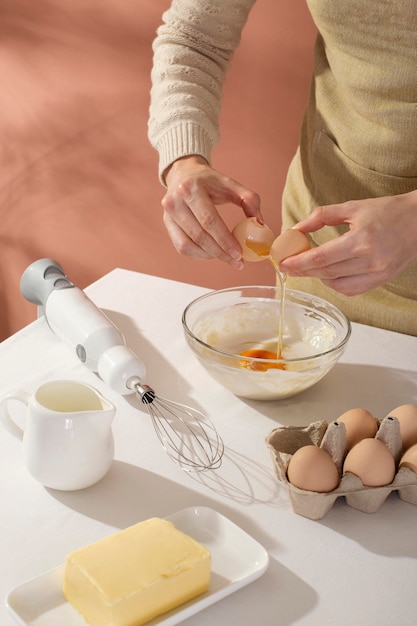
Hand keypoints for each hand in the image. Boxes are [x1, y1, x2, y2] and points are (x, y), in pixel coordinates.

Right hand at [162, 156, 261, 268]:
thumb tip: (260, 224)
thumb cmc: (210, 182)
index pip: (209, 220)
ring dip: (209, 256)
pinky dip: (199, 254)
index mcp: (191, 188)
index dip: (225, 240)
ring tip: (226, 257)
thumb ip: (249, 200)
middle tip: (237, 262)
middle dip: (220, 253)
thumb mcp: (231, 184)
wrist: (184, 175)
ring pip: (188, 245)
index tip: (239, 254)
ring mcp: (167, 214)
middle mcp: (174, 201)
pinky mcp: (167, 225)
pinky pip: (182, 247)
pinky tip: (212, 253)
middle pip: (199, 236)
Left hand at [279, 190, 416, 294]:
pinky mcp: (381, 281)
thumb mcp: (353, 207)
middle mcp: (370, 261)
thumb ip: (321, 217)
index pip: (322, 257)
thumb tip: (296, 229)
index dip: (299, 262)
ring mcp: (377, 274)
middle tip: (288, 266)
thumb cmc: (388, 211)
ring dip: (318, 278)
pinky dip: (335, 284)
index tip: (283, 263)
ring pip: (336, 284)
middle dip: (303, 271)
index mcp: (362, 240)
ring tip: (307, 268)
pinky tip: (328, 274)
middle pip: (326, 272)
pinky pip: (350, 290)